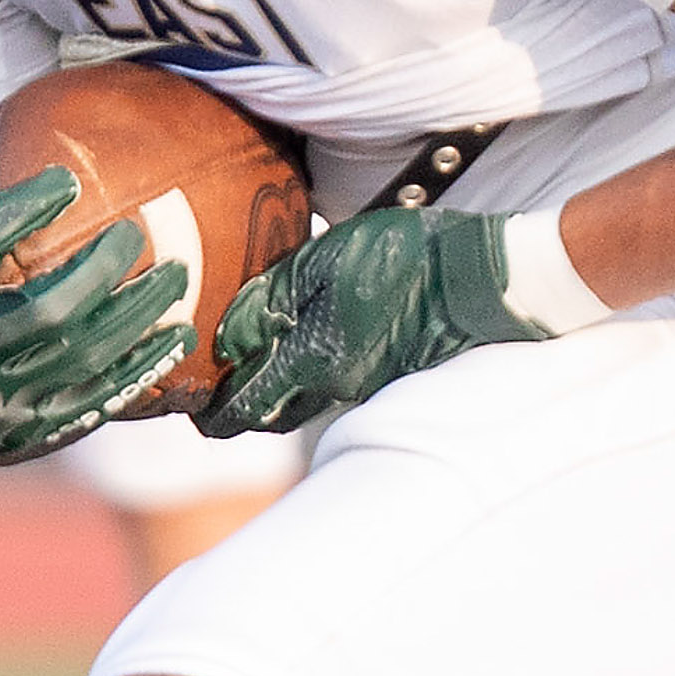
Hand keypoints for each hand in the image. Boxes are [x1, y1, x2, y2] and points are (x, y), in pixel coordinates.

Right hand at [0, 101, 195, 485]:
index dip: (22, 211)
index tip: (67, 179)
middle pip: (47, 311)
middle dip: (99, 271)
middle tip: (132, 235)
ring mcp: (0, 399)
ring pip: (83, 356)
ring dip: (137, 316)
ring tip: (176, 276)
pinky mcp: (30, 428)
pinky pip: (96, 397)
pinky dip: (140, 368)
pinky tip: (176, 337)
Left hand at [205, 207, 531, 440]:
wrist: (478, 277)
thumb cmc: (400, 259)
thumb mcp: (324, 261)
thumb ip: (273, 298)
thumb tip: (229, 337)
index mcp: (313, 358)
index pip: (249, 405)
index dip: (217, 415)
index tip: (196, 417)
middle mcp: (336, 384)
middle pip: (274, 413)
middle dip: (242, 410)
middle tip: (216, 397)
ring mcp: (366, 382)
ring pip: (307, 399)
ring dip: (277, 393)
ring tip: (255, 369)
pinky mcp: (390, 371)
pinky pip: (337, 383)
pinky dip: (312, 376)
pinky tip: (308, 346)